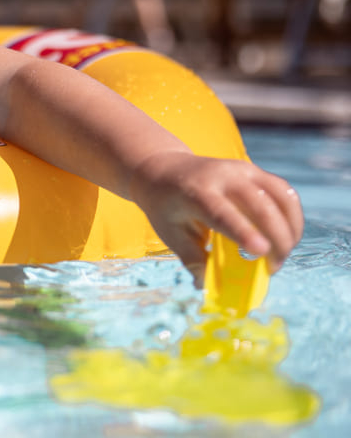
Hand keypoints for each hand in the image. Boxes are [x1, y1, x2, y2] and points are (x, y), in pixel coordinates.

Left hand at [130, 151, 303, 284]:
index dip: (244, 232)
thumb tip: (208, 286)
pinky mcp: (254, 170)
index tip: (261, 252)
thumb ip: (193, 259)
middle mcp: (222, 176)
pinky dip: (292, 216)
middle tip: (272, 268)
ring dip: (291, 230)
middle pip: (261, 207)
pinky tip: (285, 235)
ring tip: (280, 253)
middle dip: (277, 241)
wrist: (163, 169)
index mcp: (196, 192)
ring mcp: (242, 170)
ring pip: (282, 198)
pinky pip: (284, 193)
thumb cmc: (166, 205)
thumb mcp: (170, 233)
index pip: (223, 213)